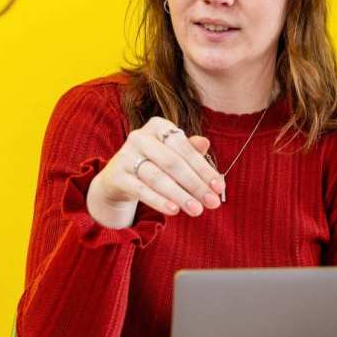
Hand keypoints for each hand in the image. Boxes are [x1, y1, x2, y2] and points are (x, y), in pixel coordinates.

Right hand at [86, 117, 225, 228]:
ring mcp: (126, 156)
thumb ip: (190, 150)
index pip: (184, 147)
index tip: (219, 187)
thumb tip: (206, 143)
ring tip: (197, 210)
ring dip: (180, 195)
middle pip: (173, 163)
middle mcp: (140, 137)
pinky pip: (141, 190)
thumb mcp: (174, 154)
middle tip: (213, 203)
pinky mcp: (117, 175)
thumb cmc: (155, 162)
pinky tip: (174, 210)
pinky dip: (159, 201)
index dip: (204, 168)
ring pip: (158, 178)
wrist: (119, 175)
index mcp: (158, 126)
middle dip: (195, 185)